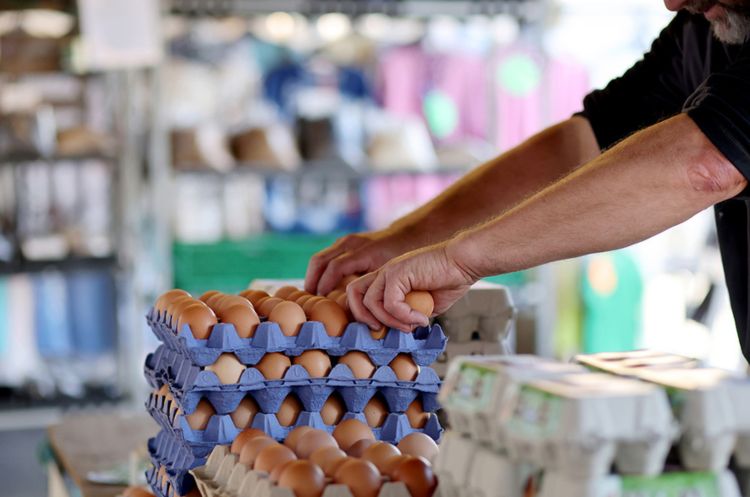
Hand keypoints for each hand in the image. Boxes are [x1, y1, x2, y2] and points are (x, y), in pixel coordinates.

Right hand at [305, 229, 415, 295]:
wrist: (407, 236)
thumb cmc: (401, 260)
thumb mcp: (389, 276)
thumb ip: (373, 291)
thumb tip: (354, 310)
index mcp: (362, 252)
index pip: (335, 268)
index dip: (325, 286)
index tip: (321, 300)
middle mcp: (350, 243)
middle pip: (319, 261)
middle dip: (312, 281)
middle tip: (309, 299)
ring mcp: (345, 241)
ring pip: (319, 259)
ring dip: (313, 276)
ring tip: (313, 295)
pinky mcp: (344, 243)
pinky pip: (325, 257)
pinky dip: (320, 271)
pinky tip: (322, 286)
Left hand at [347, 241, 477, 331]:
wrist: (464, 262)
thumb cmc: (449, 280)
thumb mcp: (425, 305)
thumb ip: (409, 316)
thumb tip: (402, 333)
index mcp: (387, 278)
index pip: (359, 295)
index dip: (364, 315)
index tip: (382, 330)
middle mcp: (384, 273)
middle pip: (352, 294)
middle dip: (363, 318)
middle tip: (383, 330)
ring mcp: (389, 270)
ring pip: (370, 301)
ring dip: (388, 320)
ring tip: (409, 326)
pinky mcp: (398, 271)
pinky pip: (391, 302)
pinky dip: (405, 316)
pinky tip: (421, 318)